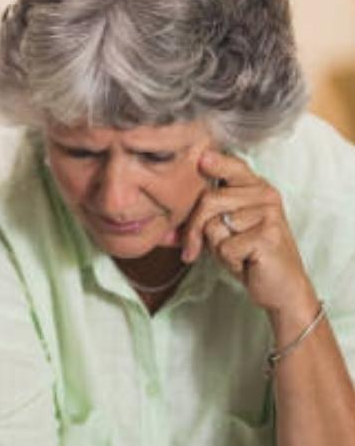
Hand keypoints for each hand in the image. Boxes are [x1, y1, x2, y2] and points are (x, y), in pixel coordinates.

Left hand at [181, 150, 315, 318]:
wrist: (281, 288)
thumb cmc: (248, 256)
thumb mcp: (222, 234)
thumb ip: (201, 223)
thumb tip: (163, 233)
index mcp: (256, 188)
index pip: (233, 167)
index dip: (216, 162)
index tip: (201, 158)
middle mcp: (265, 195)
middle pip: (208, 200)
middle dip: (194, 229)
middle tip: (195, 249)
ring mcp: (269, 213)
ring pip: (214, 226)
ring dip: (217, 248)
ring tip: (237, 253)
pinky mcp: (268, 235)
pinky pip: (225, 247)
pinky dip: (229, 261)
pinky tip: (247, 262)